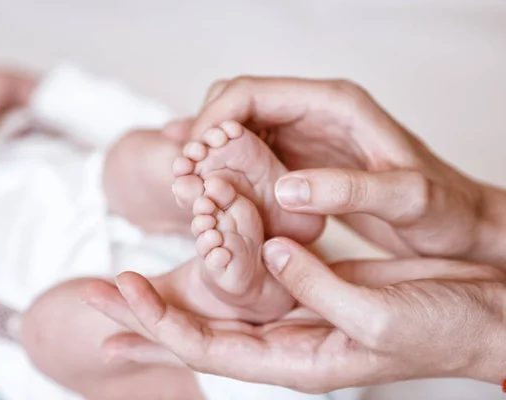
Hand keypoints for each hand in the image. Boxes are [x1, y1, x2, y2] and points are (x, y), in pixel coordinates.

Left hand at [89, 242, 505, 392]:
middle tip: (91, 297)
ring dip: (168, 299)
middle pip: (196, 334)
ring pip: (214, 310)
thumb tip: (270, 255)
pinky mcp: (307, 289)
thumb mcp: (376, 317)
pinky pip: (248, 286)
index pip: (209, 347)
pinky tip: (192, 266)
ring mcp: (293, 316)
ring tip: (124, 286)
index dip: (158, 323)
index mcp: (297, 361)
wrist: (478, 313)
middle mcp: (285, 344)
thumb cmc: (440, 327)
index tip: (118, 291)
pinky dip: (214, 274)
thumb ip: (317, 288)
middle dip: (141, 319)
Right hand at [169, 77, 505, 266]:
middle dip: (202, 139)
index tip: (192, 162)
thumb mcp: (407, 199)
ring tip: (194, 195)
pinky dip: (228, 176)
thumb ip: (350, 189)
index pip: (250, 93)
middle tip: (185, 181)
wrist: (457, 224)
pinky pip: (251, 159)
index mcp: (334, 105)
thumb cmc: (442, 209)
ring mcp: (305, 137)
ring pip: (237, 133)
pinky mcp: (302, 162)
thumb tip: (286, 186)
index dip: (211, 122)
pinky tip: (217, 201)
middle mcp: (314, 113)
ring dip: (210, 159)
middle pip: (234, 106)